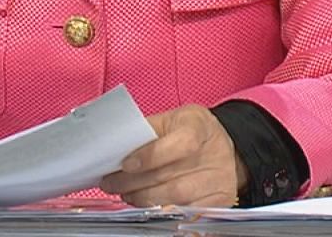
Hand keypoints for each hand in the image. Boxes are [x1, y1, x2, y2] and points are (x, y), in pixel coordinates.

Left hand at [99, 104, 245, 207]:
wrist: (221, 146)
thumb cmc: (188, 131)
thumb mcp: (169, 119)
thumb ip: (145, 131)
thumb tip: (114, 147)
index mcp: (199, 124)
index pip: (181, 143)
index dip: (151, 156)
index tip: (126, 164)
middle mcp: (214, 153)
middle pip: (171, 175)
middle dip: (133, 182)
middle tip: (111, 183)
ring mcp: (219, 179)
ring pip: (175, 198)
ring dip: (143, 198)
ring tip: (126, 193)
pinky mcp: (221, 200)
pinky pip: (186, 211)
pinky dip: (161, 210)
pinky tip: (145, 204)